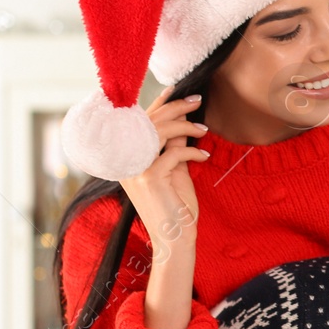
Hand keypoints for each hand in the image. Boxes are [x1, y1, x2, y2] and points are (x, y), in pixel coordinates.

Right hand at [118, 86, 209, 257]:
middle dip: (176, 107)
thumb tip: (180, 120)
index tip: (176, 90)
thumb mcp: (174, 171)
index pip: (140, 123)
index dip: (158, 104)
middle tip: (198, 100)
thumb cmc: (176, 207)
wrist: (175, 239)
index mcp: (127, 158)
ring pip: (159, 132)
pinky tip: (203, 157)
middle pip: (149, 122)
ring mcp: (134, 169)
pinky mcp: (149, 177)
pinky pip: (173, 152)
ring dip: (185, 126)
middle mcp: (125, 161)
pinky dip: (192, 152)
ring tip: (204, 130)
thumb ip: (172, 147)